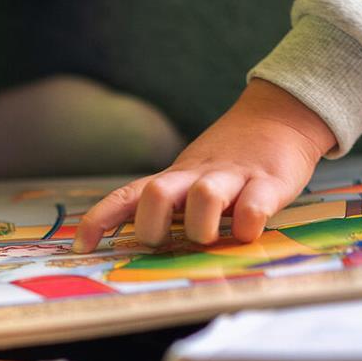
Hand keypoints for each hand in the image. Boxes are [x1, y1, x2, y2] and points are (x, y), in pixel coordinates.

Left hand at [74, 79, 336, 251]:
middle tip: (164, 242)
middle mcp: (197, 176)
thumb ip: (171, 203)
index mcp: (176, 178)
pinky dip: (247, 225)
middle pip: (157, 194)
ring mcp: (233, 177)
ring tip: (211, 237)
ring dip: (200, 225)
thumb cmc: (232, 158)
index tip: (81, 245)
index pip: (128, 195)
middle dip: (151, 225)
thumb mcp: (192, 175)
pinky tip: (248, 231)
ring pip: (205, 196)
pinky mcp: (270, 182)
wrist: (280, 115)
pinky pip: (254, 207)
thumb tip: (139, 241)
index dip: (100, 218)